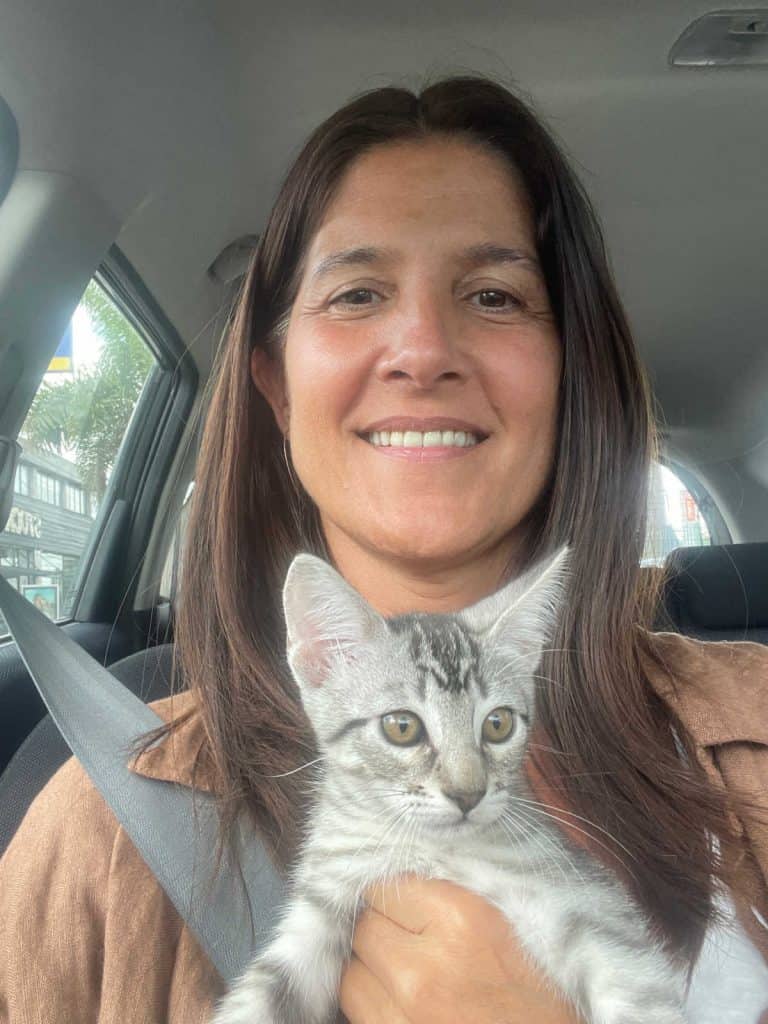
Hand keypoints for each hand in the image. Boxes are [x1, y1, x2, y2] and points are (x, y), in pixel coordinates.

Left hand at [339, 876, 582, 1022]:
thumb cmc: (549, 993)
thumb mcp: (513, 923)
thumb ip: (460, 890)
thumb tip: (410, 862)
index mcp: (462, 920)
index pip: (386, 886)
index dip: (398, 895)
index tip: (412, 905)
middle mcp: (426, 969)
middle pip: (365, 927)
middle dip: (384, 930)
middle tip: (413, 941)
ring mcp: (407, 1016)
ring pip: (352, 973)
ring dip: (372, 970)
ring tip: (408, 976)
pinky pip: (358, 1013)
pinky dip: (374, 1005)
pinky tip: (404, 1005)